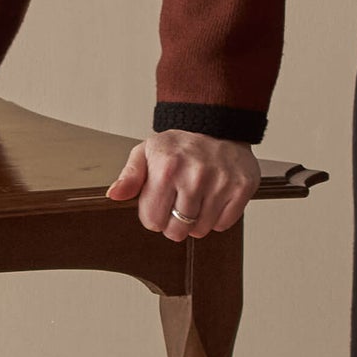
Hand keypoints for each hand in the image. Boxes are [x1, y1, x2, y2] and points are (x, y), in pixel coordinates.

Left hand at [105, 129, 260, 238]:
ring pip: (201, 230)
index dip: (154, 216)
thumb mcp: (146, 153)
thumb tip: (114, 195)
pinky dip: (218, 218)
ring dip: (196, 222)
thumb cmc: (178, 145)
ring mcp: (221, 182)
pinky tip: (213, 198)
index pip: (153, 222)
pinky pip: (223, 224)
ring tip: (196, 199)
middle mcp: (195, 176)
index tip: (160, 202)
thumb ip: (129, 177)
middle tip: (178, 203)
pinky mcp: (241, 188)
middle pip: (177, 231)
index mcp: (167, 169)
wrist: (217, 125)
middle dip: (174, 223)